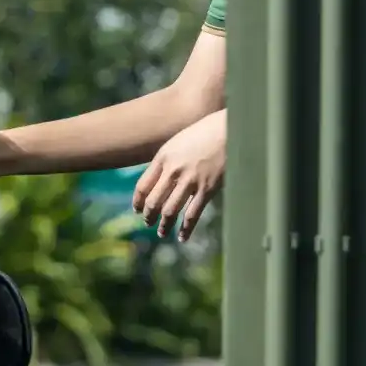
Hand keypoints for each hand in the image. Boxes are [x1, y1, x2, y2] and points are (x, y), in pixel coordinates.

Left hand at [131, 110, 225, 240]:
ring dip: (164, 225)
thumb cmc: (205, 133)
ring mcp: (190, 181)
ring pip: (170, 211)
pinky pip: (192, 215)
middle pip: (153, 201)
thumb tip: (160, 180)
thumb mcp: (179, 142)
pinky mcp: (207, 190)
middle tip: (148, 223)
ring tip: (162, 233)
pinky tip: (182, 237)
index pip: (143, 186)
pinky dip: (186, 229)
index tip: (136, 209)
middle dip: (148, 216)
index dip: (138, 201)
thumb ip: (168, 161)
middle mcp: (173, 170)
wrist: (229, 129)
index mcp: (163, 157)